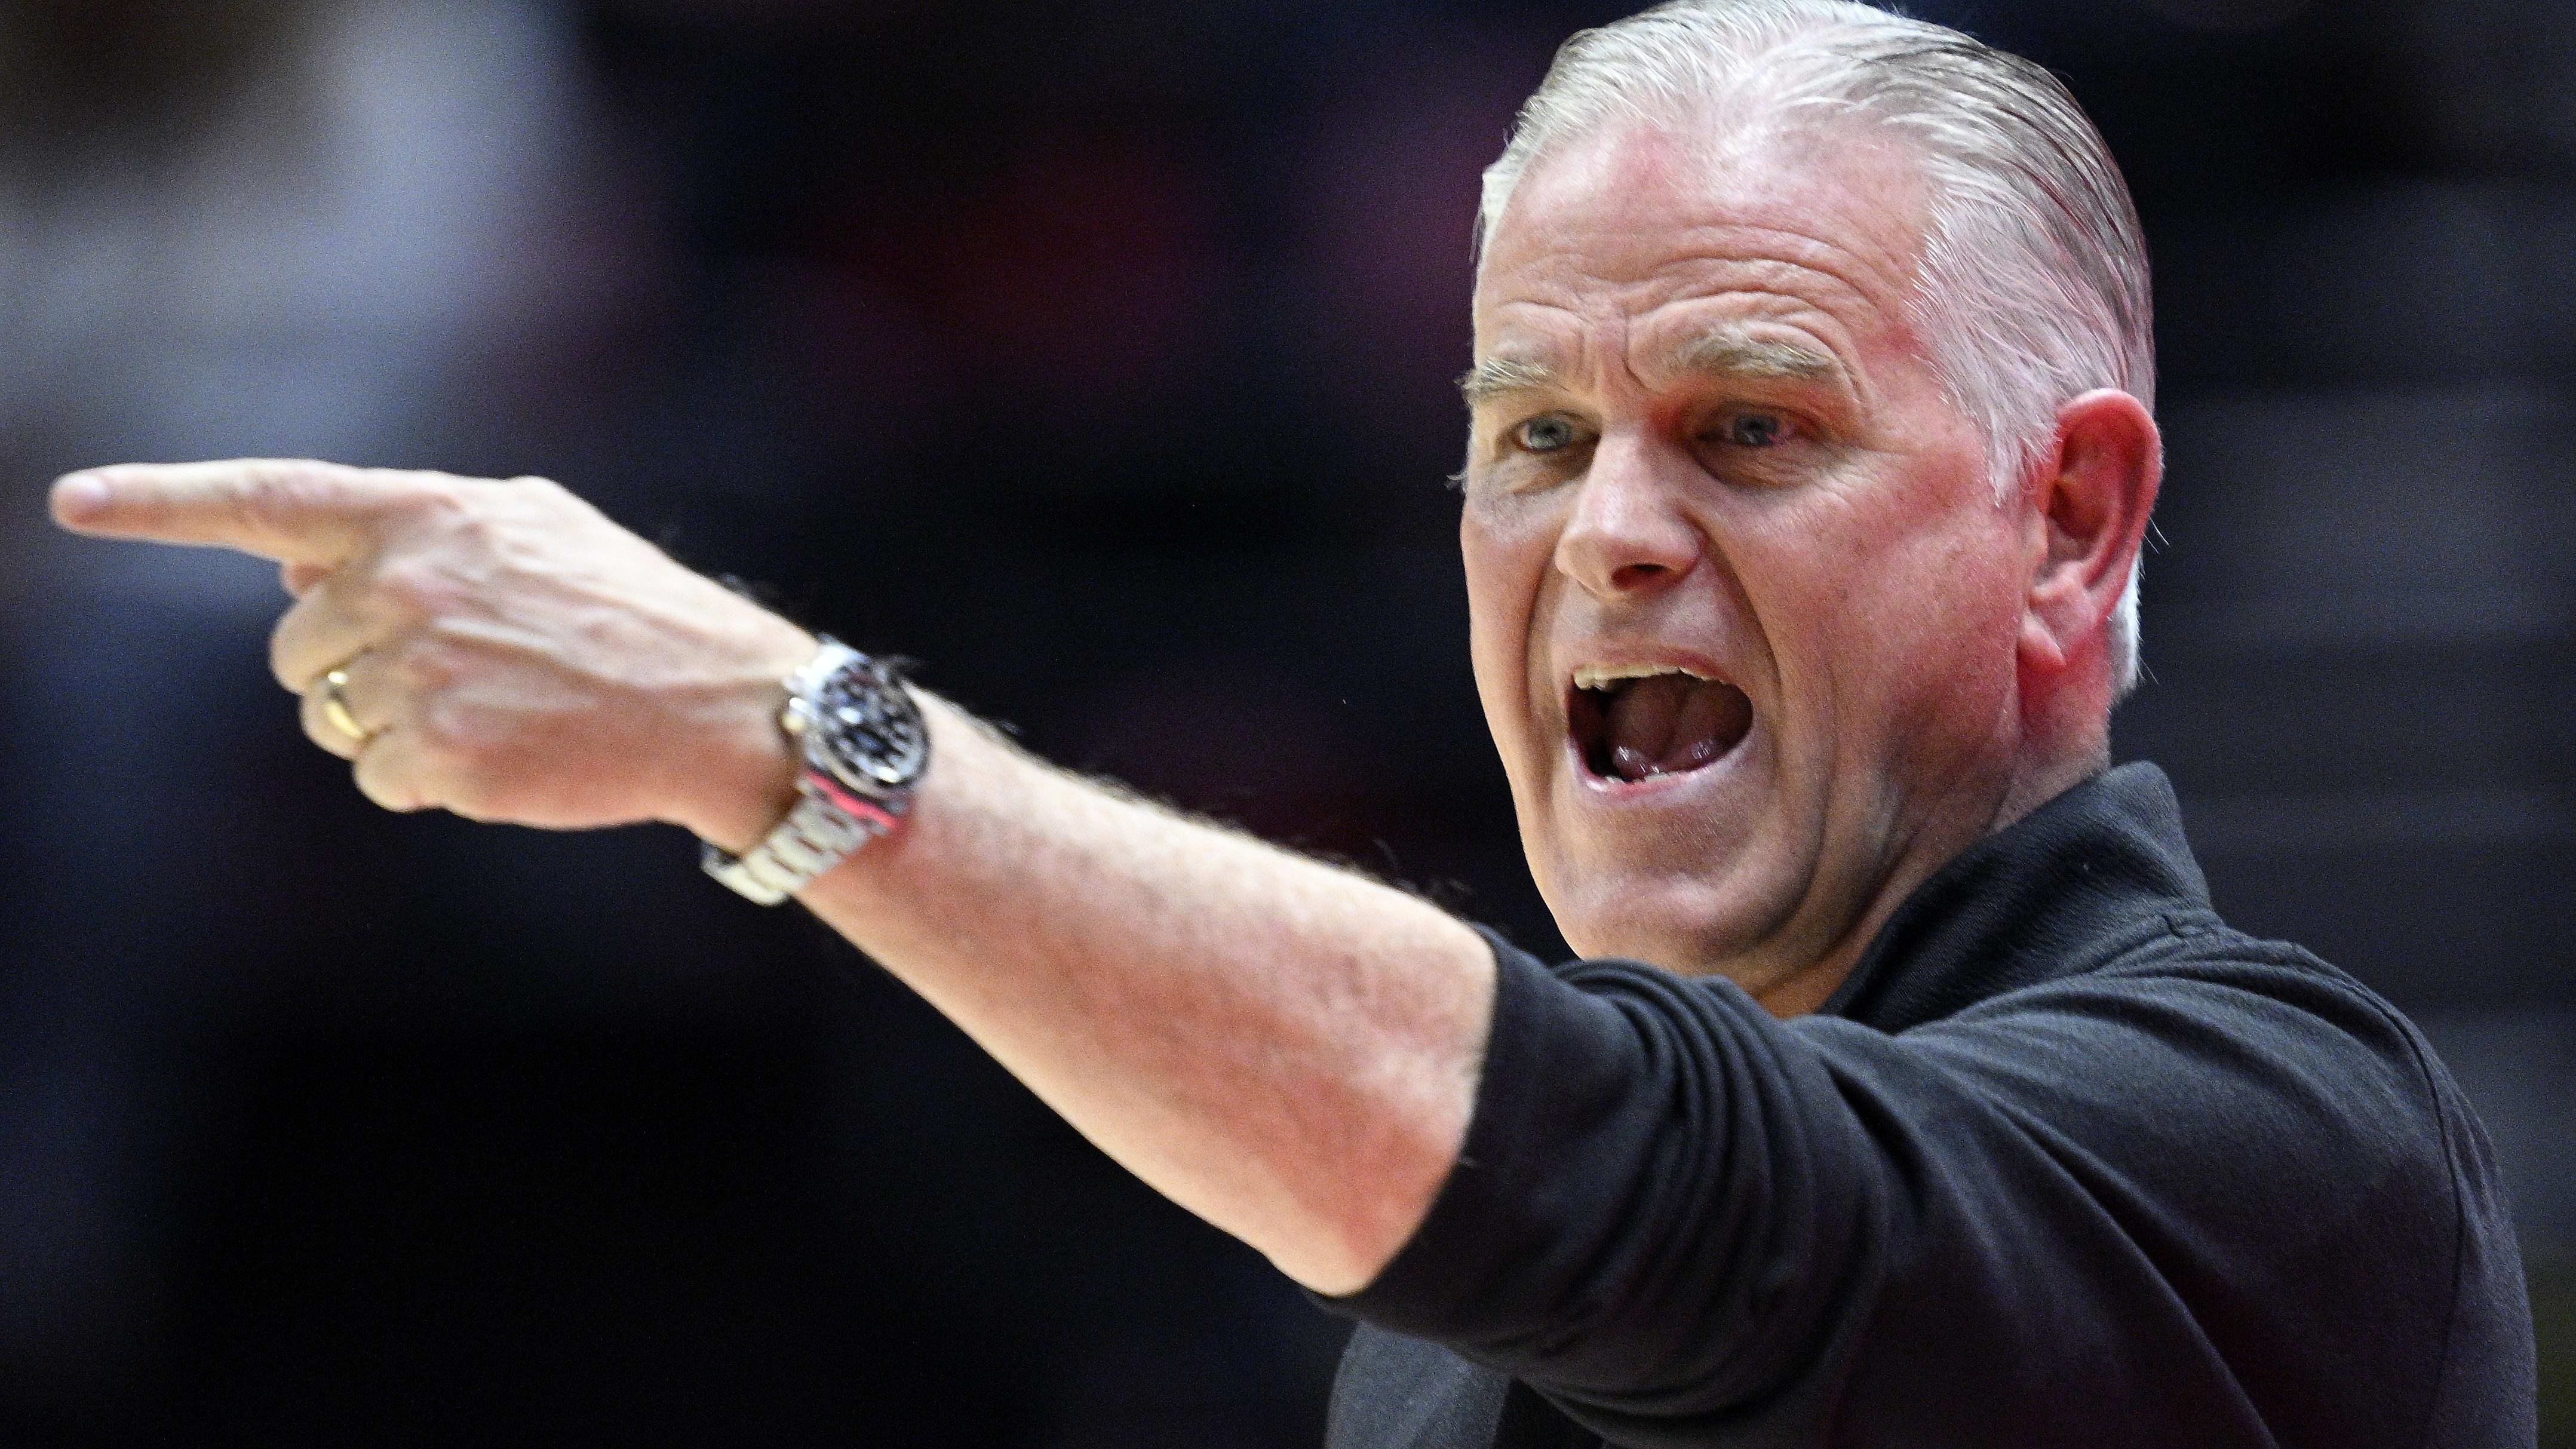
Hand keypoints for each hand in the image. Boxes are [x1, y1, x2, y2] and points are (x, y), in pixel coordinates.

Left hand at [50, 460, 817, 849]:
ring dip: (394, 728)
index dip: (161, 501)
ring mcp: (422, 668)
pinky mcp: (441, 751)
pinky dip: (431, 778)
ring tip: (500, 710)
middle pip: (294, 645)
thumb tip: (292, 560)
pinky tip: (510, 754)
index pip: (270, 499)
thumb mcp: (532, 528)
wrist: (725, 702)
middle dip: (351, 667)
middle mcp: (411, 582)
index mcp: (430, 514)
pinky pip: (379, 776)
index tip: (71, 502)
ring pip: (331, 719)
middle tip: (457, 672)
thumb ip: (415, 530)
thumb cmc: (633, 614)